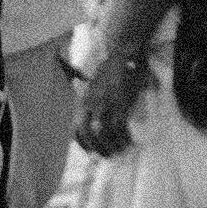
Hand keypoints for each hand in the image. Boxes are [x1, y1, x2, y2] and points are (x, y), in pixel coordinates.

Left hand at [71, 43, 145, 160]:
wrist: (125, 52)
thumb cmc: (112, 67)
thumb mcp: (95, 84)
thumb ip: (92, 99)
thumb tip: (95, 117)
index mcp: (85, 100)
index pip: (77, 127)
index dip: (82, 143)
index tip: (90, 151)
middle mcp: (92, 103)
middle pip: (88, 133)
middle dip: (96, 147)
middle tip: (106, 155)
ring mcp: (106, 103)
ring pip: (102, 132)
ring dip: (110, 145)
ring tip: (118, 150)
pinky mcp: (121, 102)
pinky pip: (119, 126)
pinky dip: (123, 136)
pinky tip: (128, 140)